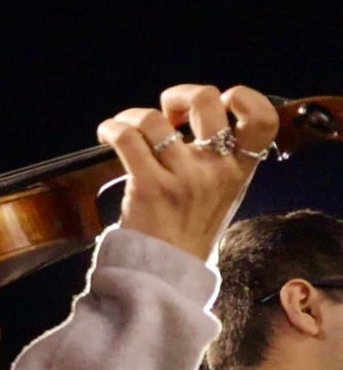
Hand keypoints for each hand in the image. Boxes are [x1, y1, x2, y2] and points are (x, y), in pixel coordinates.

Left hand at [97, 84, 277, 259]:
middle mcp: (216, 171)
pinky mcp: (149, 187)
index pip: (262, 120)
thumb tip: (189, 117)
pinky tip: (108, 133)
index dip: (242, 97)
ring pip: (154, 119)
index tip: (218, 103)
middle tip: (167, 113)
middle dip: (181, 94)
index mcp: (239, 171)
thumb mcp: (220, 194)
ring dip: (133, 116)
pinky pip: (128, 138)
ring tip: (125, 127)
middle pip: (207, 101)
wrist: (165, 275)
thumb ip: (218, 159)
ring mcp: (183, 178)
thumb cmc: (187, 232)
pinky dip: (113, 128)